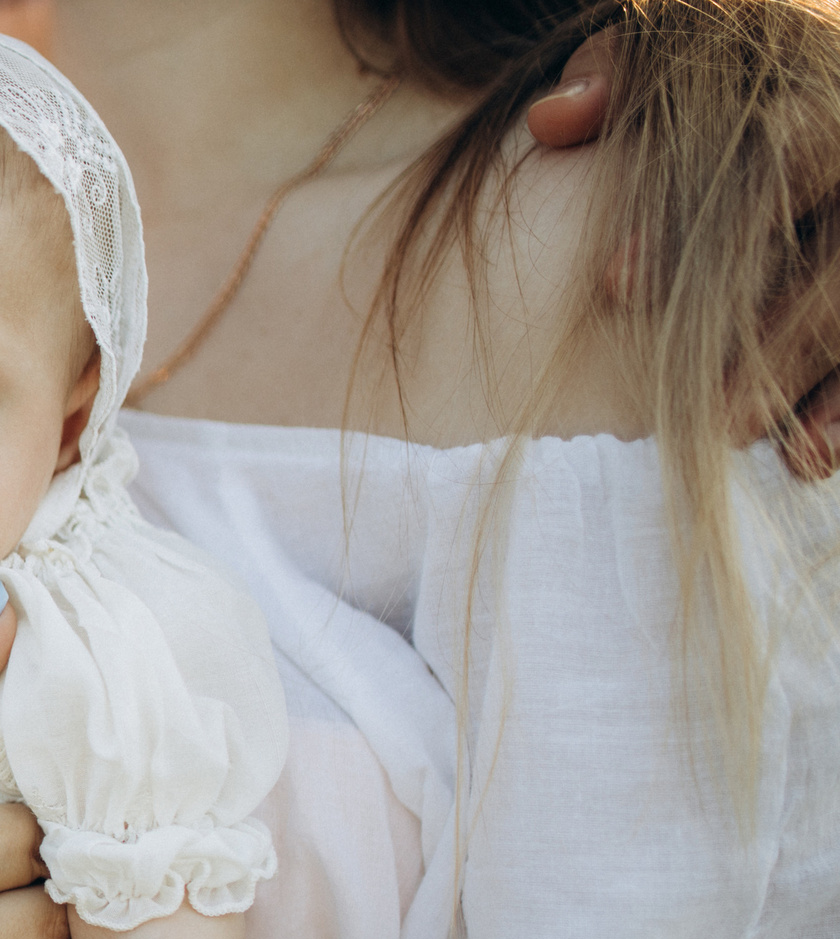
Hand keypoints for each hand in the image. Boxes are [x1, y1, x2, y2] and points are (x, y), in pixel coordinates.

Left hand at [527, 28, 839, 476]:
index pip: (770, 156)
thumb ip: (617, 73)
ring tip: (731, 439)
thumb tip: (552, 118)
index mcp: (819, 99)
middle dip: (768, 334)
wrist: (802, 86)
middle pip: (833, 254)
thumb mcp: (677, 55)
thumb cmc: (727, 83)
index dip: (688, 222)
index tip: (612, 289)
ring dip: (808, 381)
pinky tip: (803, 457)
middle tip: (698, 410)